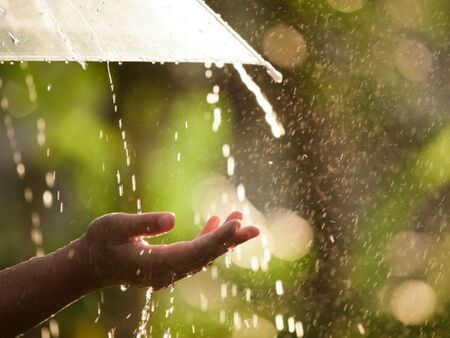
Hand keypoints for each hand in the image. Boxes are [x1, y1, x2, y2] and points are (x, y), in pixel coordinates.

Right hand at [81, 211, 258, 289]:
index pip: (194, 252)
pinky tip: (217, 222)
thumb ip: (143, 223)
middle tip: (254, 227)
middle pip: (206, 256)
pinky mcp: (169, 265)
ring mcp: (169, 271)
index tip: (237, 225)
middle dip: (230, 241)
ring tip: (242, 219)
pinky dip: (208, 239)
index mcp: (156, 264)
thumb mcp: (115, 227)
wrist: (91, 264)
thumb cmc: (100, 242)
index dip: (217, 238)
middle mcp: (167, 272)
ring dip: (224, 240)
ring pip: (204, 256)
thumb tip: (172, 218)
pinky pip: (195, 253)